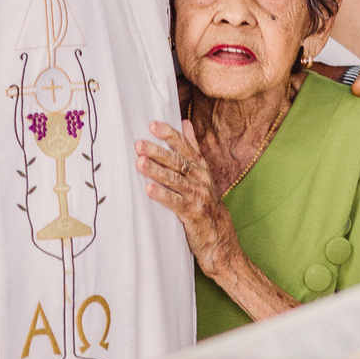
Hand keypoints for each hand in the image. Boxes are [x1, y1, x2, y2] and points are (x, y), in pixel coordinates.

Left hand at [136, 120, 239, 277]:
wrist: (220, 236)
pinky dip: (162, 195)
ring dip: (156, 171)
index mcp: (201, 167)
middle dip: (158, 152)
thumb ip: (192, 147)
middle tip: (139, 144)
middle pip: (177, 162)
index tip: (153, 125)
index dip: (170, 135)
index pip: (184, 146)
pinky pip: (176, 202)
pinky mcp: (193, 213)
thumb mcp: (202, 172)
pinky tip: (149, 190)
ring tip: (140, 163)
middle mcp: (200, 179)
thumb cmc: (205, 201)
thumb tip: (185, 122)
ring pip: (175, 180)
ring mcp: (198, 196)